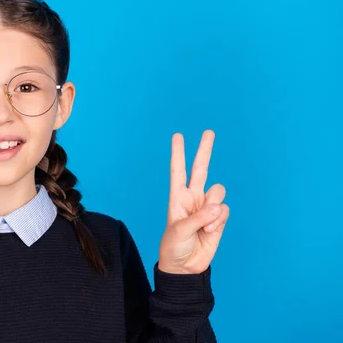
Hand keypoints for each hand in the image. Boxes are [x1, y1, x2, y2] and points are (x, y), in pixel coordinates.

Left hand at [158, 130, 228, 273]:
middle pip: (201, 169)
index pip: (178, 171)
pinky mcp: (219, 219)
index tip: (178, 136)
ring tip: (204, 226)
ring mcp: (207, 207)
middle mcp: (193, 198)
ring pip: (218, 192)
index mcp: (178, 197)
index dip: (178, 153)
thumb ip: (199, 218)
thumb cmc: (174, 247)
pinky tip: (210, 232)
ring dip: (214, 208)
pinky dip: (219, 221)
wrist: (185, 267)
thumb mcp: (180, 231)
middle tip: (209, 132)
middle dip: (205, 150)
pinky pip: (225, 210)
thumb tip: (219, 207)